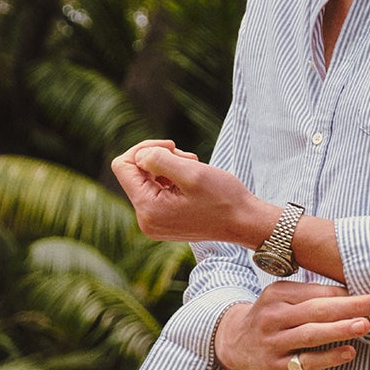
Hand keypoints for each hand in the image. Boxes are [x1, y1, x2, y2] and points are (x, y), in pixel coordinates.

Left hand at [109, 138, 267, 247]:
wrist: (246, 222)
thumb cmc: (224, 198)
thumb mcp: (192, 172)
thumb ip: (158, 159)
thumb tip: (140, 156)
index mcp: (148, 209)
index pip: (122, 166)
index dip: (143, 148)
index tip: (171, 147)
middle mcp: (146, 220)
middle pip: (133, 173)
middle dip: (158, 160)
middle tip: (189, 159)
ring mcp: (153, 223)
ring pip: (146, 181)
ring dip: (167, 169)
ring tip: (193, 170)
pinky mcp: (163, 222)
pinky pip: (155, 192)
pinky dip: (171, 181)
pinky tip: (191, 183)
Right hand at [212, 275, 369, 369]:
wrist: (236, 343)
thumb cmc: (273, 317)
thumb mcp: (284, 299)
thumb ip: (313, 295)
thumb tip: (355, 291)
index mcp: (278, 294)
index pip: (317, 292)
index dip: (347, 293)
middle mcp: (273, 316)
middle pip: (317, 310)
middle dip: (351, 306)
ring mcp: (273, 342)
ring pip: (310, 335)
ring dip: (339, 329)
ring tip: (365, 325)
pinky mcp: (276, 366)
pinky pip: (305, 361)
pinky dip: (328, 358)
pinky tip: (349, 353)